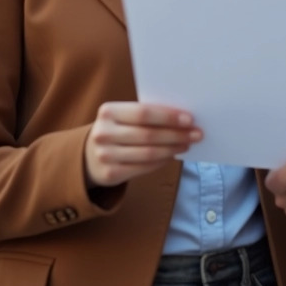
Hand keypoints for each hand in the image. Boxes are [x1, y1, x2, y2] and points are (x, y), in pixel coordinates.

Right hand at [83, 102, 200, 187]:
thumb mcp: (123, 117)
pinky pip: (144, 167)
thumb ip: (146, 116)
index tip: (190, 119)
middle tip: (196, 134)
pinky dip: (162, 161)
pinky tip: (172, 155)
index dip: (168, 117)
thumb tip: (183, 118)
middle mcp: (103, 133)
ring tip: (187, 144)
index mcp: (108, 112)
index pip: (144, 113)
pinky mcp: (110, 174)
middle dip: (176, 134)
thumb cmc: (117, 130)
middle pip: (148, 135)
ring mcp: (105, 155)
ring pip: (148, 153)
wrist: (88, 155)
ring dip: (172, 149)